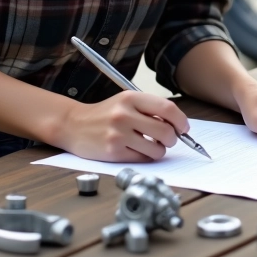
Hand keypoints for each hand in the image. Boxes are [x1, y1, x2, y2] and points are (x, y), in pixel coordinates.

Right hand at [57, 90, 190, 161]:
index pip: (168, 109)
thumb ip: (150, 109)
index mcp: (131, 98)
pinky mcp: (113, 151)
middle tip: (167, 140)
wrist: (73, 125)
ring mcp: (118, 134)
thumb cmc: (105, 114)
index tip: (184, 128)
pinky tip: (137, 150)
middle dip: (172, 139)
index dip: (181, 121)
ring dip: (159, 150)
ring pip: (156, 149)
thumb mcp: (126, 102)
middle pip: (166, 131)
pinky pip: (142, 159)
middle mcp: (124, 114)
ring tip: (151, 146)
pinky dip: (145, 157)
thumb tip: (178, 125)